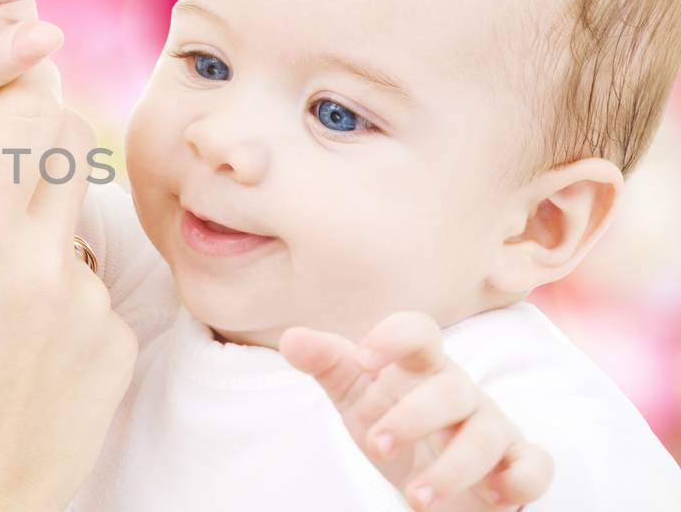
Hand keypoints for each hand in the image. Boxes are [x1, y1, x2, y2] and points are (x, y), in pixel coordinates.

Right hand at [0, 64, 136, 511]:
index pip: (28, 116)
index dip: (14, 91)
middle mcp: (42, 267)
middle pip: (69, 145)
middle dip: (32, 143)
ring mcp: (90, 308)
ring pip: (78, 218)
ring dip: (42, 227)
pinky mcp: (119, 347)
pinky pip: (95, 285)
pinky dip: (62, 293)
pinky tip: (24, 343)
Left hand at [281, 312, 553, 511]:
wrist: (432, 476)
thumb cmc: (393, 423)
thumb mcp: (355, 396)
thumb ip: (328, 365)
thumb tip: (292, 338)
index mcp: (421, 367)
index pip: (419, 331)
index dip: (394, 337)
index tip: (362, 360)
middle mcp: (460, 391)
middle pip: (450, 390)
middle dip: (413, 418)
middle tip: (376, 447)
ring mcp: (493, 426)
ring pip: (486, 435)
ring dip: (453, 468)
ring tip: (415, 498)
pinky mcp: (517, 462)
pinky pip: (534, 464)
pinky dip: (521, 479)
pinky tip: (492, 496)